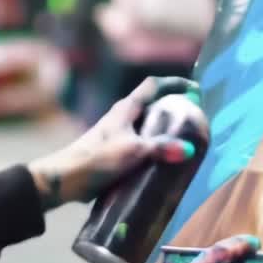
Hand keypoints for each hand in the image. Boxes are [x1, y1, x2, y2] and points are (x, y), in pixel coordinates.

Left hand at [29, 76, 200, 209]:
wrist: (67, 178)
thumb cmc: (98, 158)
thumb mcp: (133, 151)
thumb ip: (161, 148)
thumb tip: (188, 149)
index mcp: (126, 108)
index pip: (153, 85)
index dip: (175, 83)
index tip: (194, 90)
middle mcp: (123, 116)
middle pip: (152, 104)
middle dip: (173, 107)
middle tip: (193, 118)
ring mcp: (118, 133)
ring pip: (147, 125)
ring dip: (164, 129)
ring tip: (184, 139)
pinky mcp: (115, 151)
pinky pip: (142, 143)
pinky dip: (155, 146)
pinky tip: (164, 160)